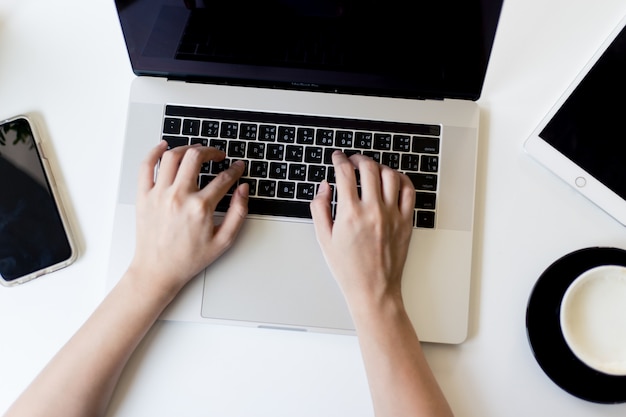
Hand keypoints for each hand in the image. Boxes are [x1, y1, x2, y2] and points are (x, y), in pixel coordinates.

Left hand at [128, 141, 248, 296]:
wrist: (158, 270)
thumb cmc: (188, 259)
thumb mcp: (223, 241)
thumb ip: (238, 212)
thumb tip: (243, 190)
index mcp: (200, 208)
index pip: (223, 178)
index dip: (234, 169)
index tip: (237, 167)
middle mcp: (178, 197)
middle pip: (195, 157)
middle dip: (211, 151)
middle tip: (217, 155)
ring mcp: (159, 194)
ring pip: (172, 156)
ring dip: (187, 148)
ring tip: (196, 150)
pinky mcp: (144, 196)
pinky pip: (146, 166)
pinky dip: (154, 152)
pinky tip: (164, 147)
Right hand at [310, 151, 414, 308]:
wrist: (373, 289)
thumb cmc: (348, 268)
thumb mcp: (324, 239)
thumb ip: (320, 208)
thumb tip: (324, 187)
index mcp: (350, 214)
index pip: (345, 173)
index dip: (339, 160)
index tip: (337, 157)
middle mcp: (373, 211)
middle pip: (368, 168)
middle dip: (357, 158)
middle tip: (352, 160)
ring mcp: (392, 215)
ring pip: (389, 175)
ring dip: (378, 166)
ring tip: (371, 169)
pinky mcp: (405, 221)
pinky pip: (408, 191)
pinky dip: (401, 179)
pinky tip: (393, 179)